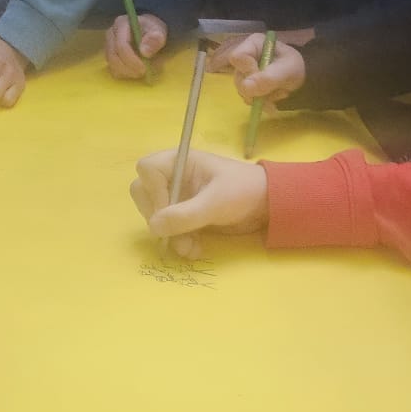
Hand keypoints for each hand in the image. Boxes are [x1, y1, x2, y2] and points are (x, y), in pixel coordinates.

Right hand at [104, 13, 166, 80]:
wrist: (149, 33)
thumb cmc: (153, 31)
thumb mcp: (159, 31)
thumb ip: (155, 39)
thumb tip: (144, 52)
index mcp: (121, 24)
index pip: (121, 45)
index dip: (131, 59)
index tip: (144, 68)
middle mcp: (111, 34)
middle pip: (114, 56)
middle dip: (129, 68)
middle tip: (143, 73)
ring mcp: (108, 45)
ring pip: (112, 65)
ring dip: (127, 72)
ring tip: (140, 72)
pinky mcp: (109, 56)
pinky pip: (113, 70)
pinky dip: (124, 74)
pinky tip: (134, 71)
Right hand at [130, 148, 268, 258]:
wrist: (266, 206)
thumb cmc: (244, 192)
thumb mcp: (216, 203)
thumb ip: (185, 214)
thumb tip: (154, 227)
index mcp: (180, 162)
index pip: (147, 170)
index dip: (153, 191)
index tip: (168, 210)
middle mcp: (174, 177)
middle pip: (144, 193)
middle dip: (158, 218)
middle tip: (174, 234)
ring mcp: (178, 196)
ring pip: (155, 215)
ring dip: (170, 235)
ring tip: (190, 249)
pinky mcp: (185, 214)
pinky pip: (169, 228)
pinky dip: (178, 240)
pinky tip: (195, 249)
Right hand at [208, 31, 306, 103]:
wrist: (302, 77)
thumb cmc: (295, 67)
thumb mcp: (287, 70)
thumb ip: (268, 78)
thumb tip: (246, 87)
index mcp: (253, 44)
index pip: (237, 57)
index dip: (247, 70)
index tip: (263, 79)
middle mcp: (245, 56)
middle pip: (238, 76)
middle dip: (256, 89)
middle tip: (272, 92)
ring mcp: (245, 71)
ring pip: (242, 90)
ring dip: (260, 97)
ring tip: (278, 93)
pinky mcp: (247, 84)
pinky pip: (248, 97)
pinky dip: (261, 102)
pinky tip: (273, 99)